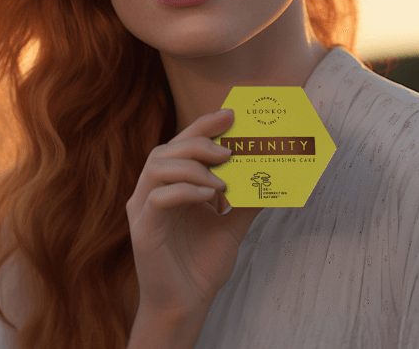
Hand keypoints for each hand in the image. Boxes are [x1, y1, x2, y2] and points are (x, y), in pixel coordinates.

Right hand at [125, 108, 263, 323]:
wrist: (186, 303)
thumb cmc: (201, 265)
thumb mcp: (231, 227)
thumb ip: (247, 202)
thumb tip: (275, 180)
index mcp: (172, 184)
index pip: (183, 144)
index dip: (204, 125)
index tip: (232, 114)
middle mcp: (153, 191)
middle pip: (168, 148)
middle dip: (199, 140)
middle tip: (230, 148)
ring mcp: (144, 208)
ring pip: (158, 165)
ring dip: (193, 165)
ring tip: (222, 179)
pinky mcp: (143, 228)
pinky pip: (158, 197)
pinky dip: (185, 190)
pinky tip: (209, 196)